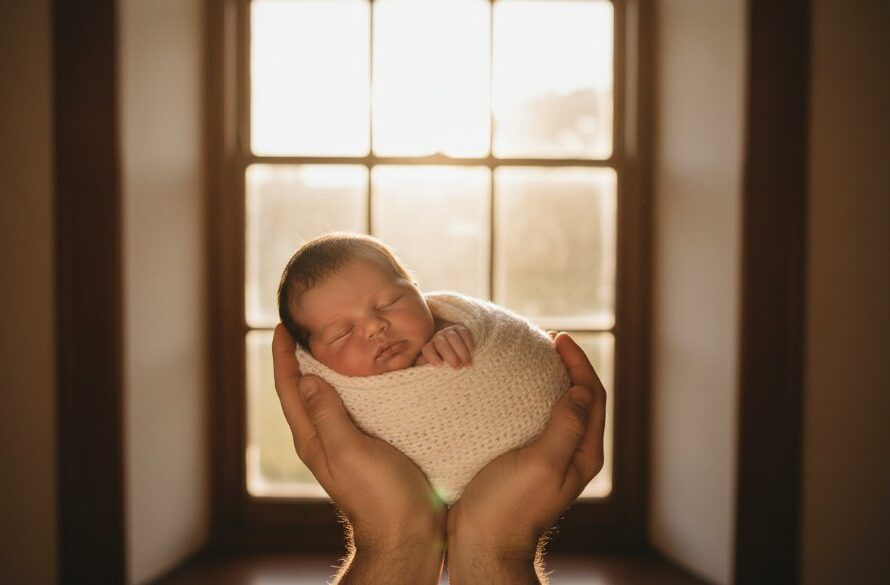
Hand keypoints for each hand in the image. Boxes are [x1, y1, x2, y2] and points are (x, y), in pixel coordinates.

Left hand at [272, 325, 444, 582]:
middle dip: (304, 358)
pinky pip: (357, 408)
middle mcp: (326, 439)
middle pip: (306, 391)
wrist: (410, 533)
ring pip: (333, 398)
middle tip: (311, 326)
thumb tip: (307, 378)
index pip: (290, 390)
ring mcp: (348, 444)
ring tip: (342, 341)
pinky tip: (375, 376)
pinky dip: (359, 386)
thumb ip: (328, 414)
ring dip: (333, 369)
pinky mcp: (372, 446)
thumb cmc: (380, 495)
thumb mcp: (350, 450)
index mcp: (313, 439)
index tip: (283, 326)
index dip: (283, 357)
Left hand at [415, 324, 473, 367]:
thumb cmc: (442, 369)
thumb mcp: (432, 371)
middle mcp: (438, 339)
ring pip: (453, 337)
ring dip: (461, 350)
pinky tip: (472, 352)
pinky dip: (468, 342)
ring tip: (467, 364)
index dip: (432, 357)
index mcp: (429, 349)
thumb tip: (423, 376)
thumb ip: (427, 371)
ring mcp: (449, 333)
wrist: (456, 360)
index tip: (439, 366)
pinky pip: (464, 332)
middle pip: (441, 343)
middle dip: (450, 355)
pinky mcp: (460, 330)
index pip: (428, 349)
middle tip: (458, 367)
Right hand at [445, 332, 606, 583]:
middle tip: (544, 341)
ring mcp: (548, 458)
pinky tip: (507, 391)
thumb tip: (581, 388)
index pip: (592, 395)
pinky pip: (534, 421)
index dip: (579, 363)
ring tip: (528, 358)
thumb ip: (565, 427)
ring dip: (547, 380)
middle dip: (567, 366)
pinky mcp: (525, 461)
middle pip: (579, 399)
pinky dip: (528, 399)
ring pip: (557, 408)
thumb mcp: (541, 464)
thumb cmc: (509, 507)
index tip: (558, 338)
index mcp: (583, 453)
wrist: (482, 543)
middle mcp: (571, 454)